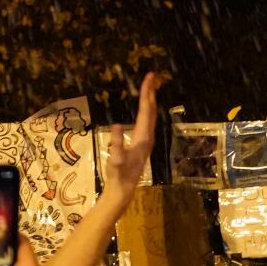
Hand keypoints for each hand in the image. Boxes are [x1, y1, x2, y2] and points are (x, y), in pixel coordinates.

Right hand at [102, 72, 160, 207]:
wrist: (123, 189)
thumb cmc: (118, 174)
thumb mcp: (114, 160)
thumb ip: (116, 144)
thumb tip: (116, 125)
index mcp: (142, 138)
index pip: (145, 111)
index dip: (147, 94)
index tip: (148, 79)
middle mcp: (148, 137)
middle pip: (151, 110)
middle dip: (151, 92)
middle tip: (151, 76)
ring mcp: (147, 140)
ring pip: (151, 115)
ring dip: (150, 100)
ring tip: (149, 87)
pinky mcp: (143, 143)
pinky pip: (147, 120)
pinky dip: (147, 109)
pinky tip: (144, 108)